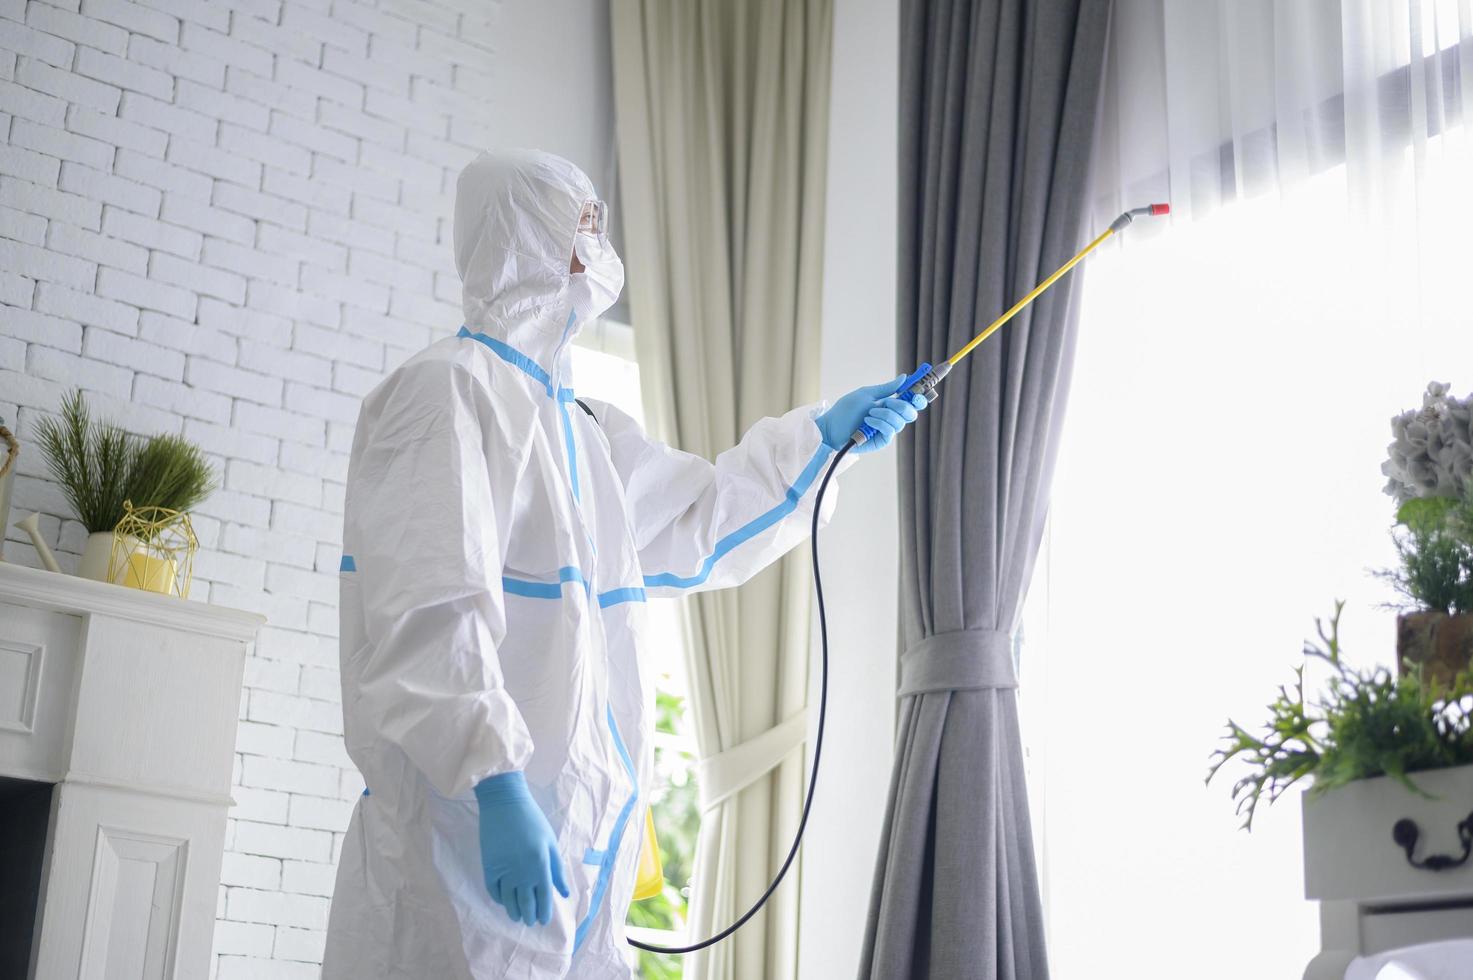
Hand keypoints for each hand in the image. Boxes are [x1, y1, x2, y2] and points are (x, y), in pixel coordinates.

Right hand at [474, 771, 568, 925]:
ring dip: (514, 912)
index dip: (544, 912)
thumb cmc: (532, 821)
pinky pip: (493, 891)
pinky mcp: (488, 867)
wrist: (504, 804)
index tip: (544, 921)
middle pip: (526, 904)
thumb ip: (557, 869)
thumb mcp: (550, 843)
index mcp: (540, 866)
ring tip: (518, 917)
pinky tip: (503, 902)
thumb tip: (564, 893)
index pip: (544, 898)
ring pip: (508, 901)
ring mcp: (503, 872)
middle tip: (531, 922)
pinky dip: (499, 899)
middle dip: (530, 916)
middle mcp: (522, 873)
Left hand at [816, 374, 929, 453]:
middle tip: (887, 402)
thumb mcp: (867, 394)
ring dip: (885, 414)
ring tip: (868, 414)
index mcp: (890, 405)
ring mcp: (887, 430)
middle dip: (901, 405)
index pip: (911, 402)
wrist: (832, 426)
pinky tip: (867, 422)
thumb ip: (887, 388)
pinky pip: (890, 430)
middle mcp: (892, 417)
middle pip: (912, 412)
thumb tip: (904, 378)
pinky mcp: (882, 440)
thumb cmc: (846, 409)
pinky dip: (879, 423)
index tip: (919, 391)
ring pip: (901, 421)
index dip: (919, 397)